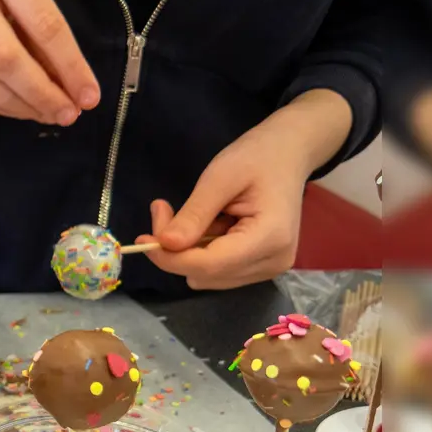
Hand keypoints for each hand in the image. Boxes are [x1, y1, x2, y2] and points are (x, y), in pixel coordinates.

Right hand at [0, 0, 99, 124]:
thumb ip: (41, 29)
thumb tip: (71, 86)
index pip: (42, 23)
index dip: (69, 66)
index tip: (88, 96)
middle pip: (4, 56)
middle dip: (41, 93)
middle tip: (66, 115)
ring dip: (17, 105)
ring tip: (44, 114)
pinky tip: (16, 107)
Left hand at [138, 90, 351, 287]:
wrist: (288, 155)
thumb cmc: (257, 158)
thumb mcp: (220, 178)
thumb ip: (194, 214)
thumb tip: (164, 244)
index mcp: (270, 238)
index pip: (210, 265)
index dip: (170, 258)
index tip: (143, 236)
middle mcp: (274, 262)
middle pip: (207, 274)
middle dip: (176, 250)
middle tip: (163, 210)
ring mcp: (270, 268)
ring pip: (208, 276)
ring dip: (188, 251)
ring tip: (195, 213)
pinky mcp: (261, 267)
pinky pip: (218, 270)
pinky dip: (203, 251)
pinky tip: (211, 225)